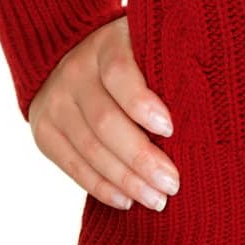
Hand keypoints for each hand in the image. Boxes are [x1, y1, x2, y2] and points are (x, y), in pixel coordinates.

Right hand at [28, 15, 179, 213]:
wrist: (66, 51)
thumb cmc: (129, 54)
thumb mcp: (144, 44)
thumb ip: (163, 65)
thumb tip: (199, 106)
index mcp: (105, 43)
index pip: (119, 72)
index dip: (142, 102)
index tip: (171, 128)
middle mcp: (75, 71)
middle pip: (105, 121)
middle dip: (141, 157)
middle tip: (172, 182)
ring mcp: (55, 102)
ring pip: (90, 150)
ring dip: (126, 180)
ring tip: (156, 199)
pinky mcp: (45, 132)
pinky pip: (72, 166)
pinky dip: (101, 187)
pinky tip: (126, 200)